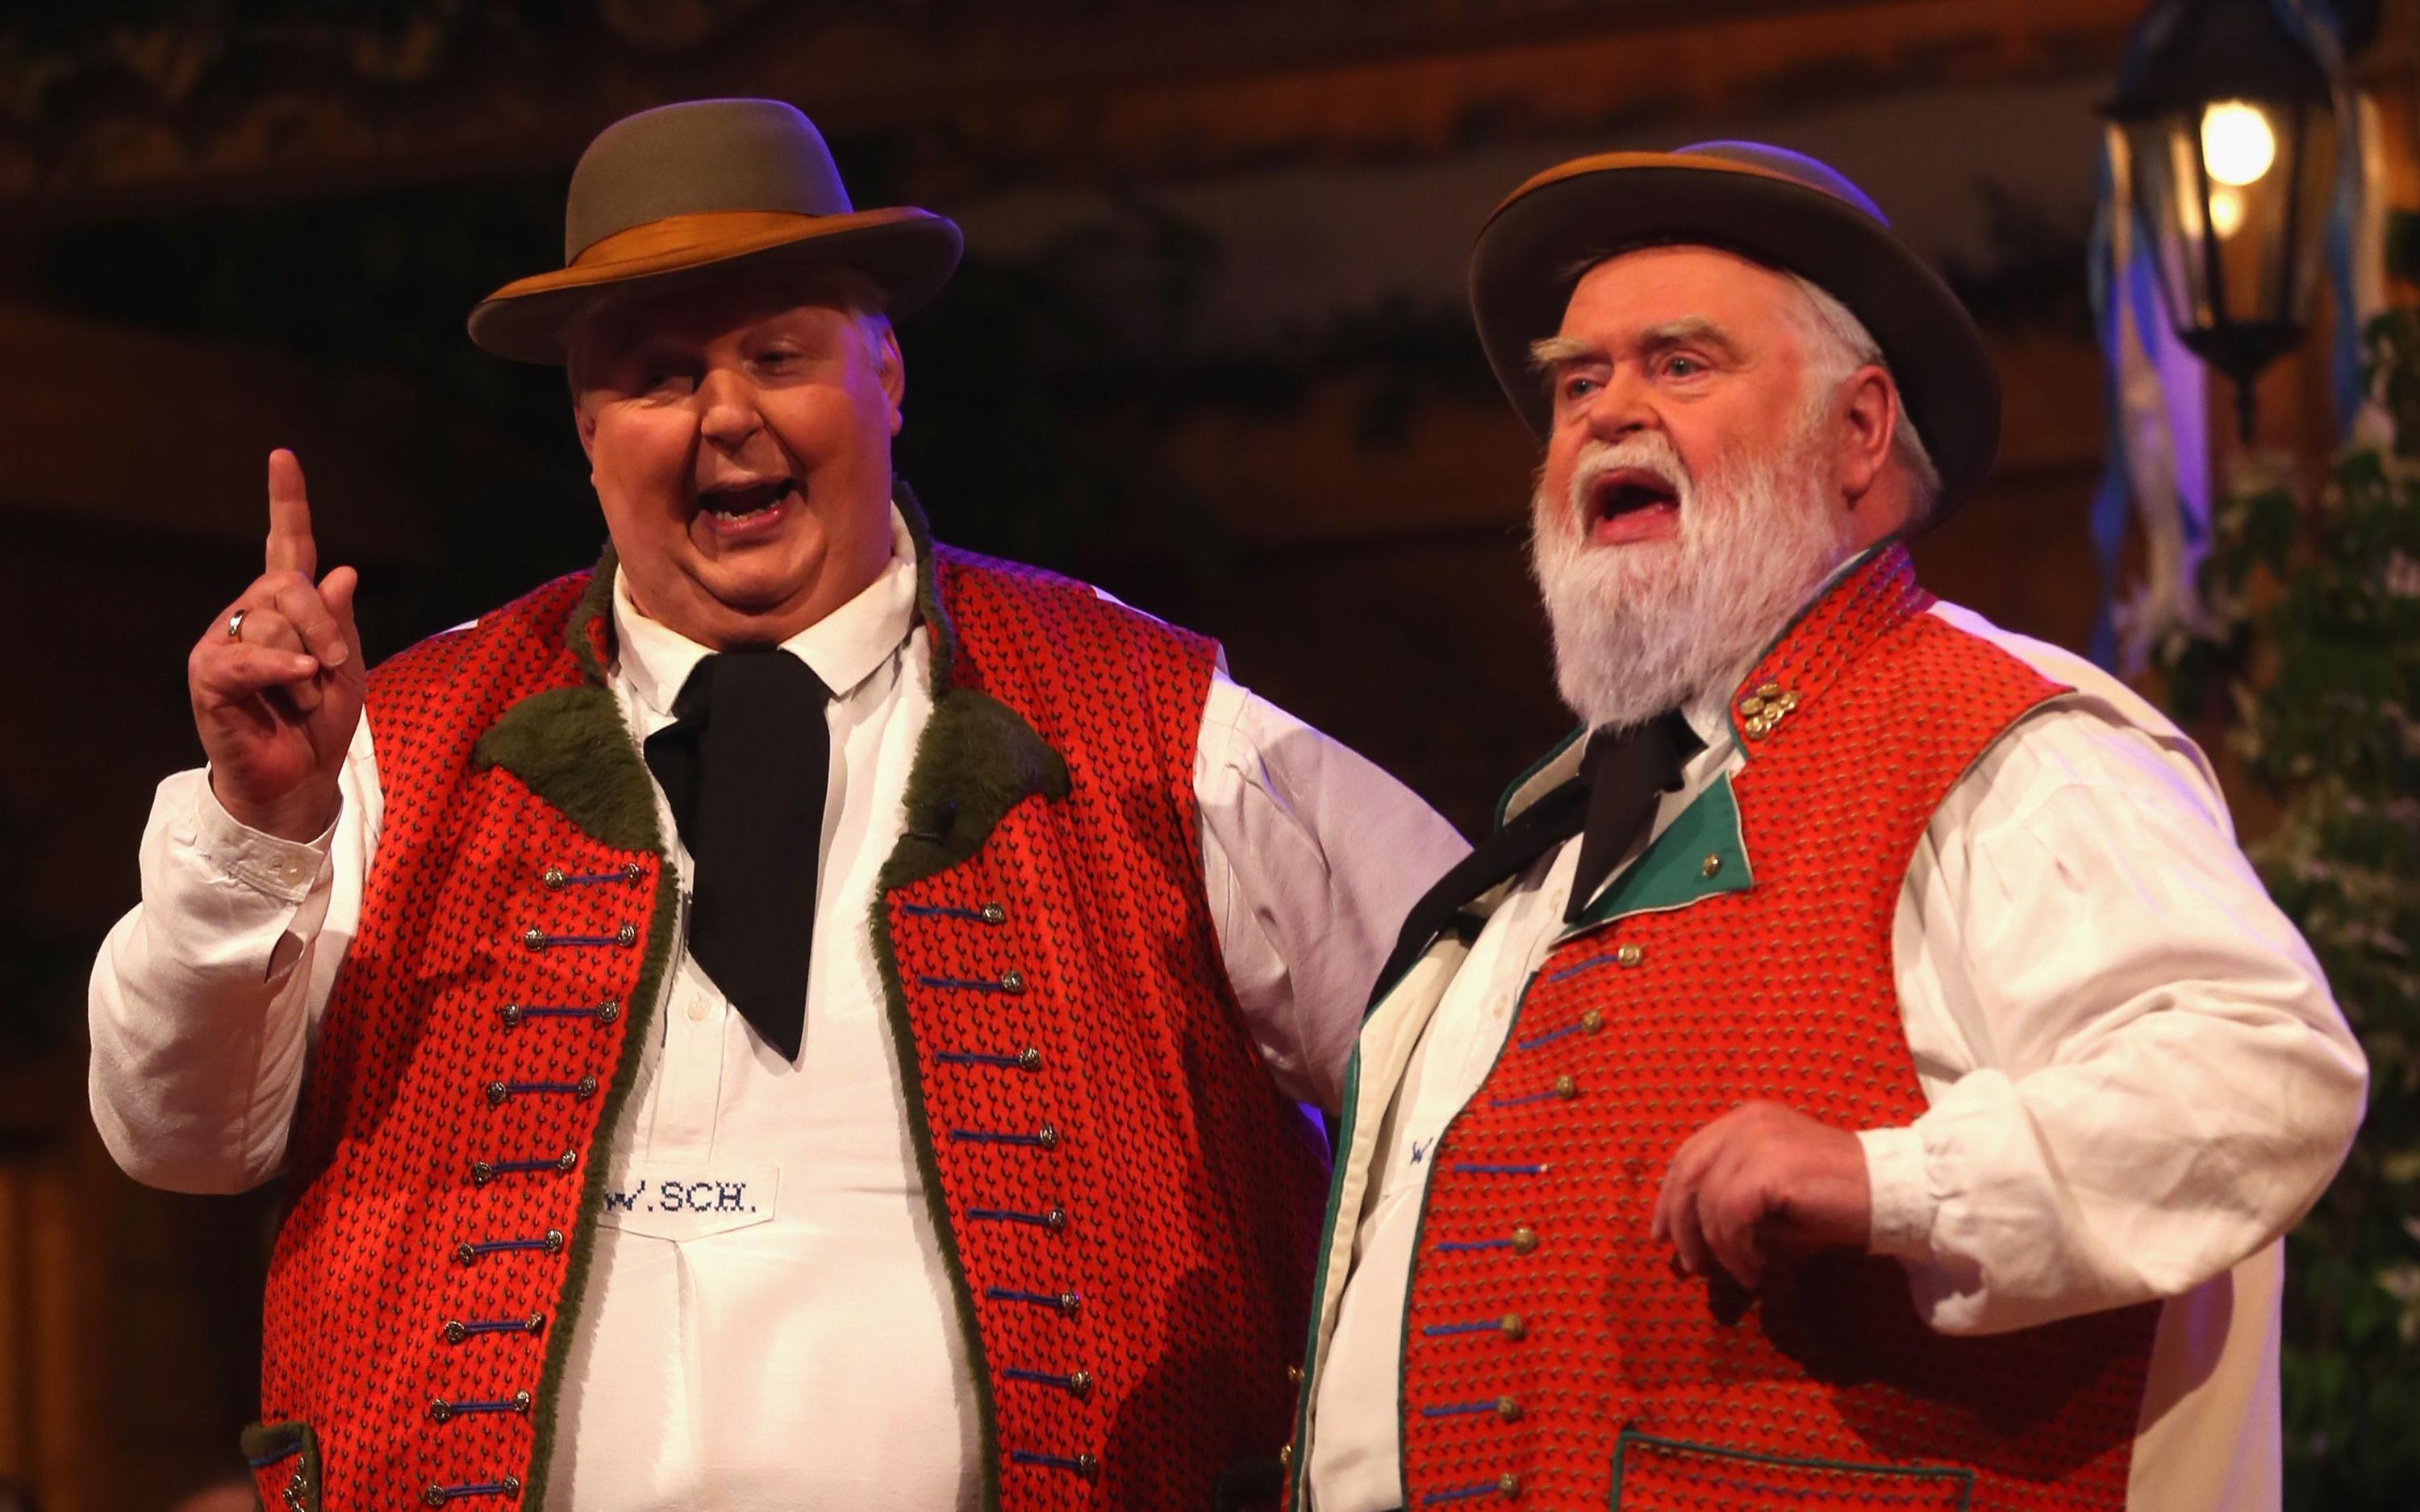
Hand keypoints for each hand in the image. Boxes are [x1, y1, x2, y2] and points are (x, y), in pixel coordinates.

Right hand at [188, 449, 365, 841]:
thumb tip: (341, 570)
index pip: (285, 543)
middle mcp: (248, 613)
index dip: (286, 501)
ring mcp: (223, 641)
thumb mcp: (347, 667)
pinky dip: (283, 668)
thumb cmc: (320, 722)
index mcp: (285, 607)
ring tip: (300, 699)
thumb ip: (341, 621)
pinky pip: (249, 655)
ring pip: (274, 622)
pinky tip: (301, 679)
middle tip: (330, 670)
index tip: (283, 456)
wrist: (298, 779)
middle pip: (288, 584)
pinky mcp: (209, 674)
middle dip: (325, 628)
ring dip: (307, 669)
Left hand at [1649, 1100, 1870, 1290]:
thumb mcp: (1772, 1194)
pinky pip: (1731, 1217)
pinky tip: (1755, 1270)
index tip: (1662, 1236)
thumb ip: (1730, 1200)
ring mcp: (1758, 1140)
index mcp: (1746, 1120)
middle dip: (1680, 1225)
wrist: (1892, 1194)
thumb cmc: (1833, 1199)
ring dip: (1717, 1248)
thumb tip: (1686, 1238)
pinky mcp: (1770, 1169)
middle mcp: (1747, 1122)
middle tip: (1689, 1266)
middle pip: (1687, 1175)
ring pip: (1707, 1202)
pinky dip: (1736, 1251)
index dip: (1668, 1198)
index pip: (1687, 1156)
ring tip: (1739, 1274)